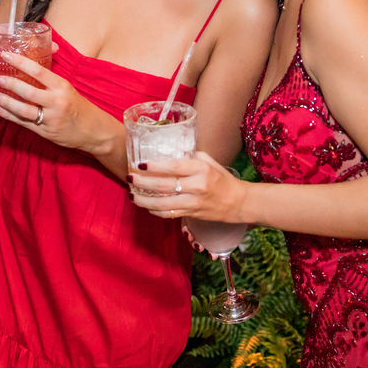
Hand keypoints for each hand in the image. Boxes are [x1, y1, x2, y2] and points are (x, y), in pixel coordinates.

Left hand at [0, 50, 91, 151]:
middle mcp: (57, 102)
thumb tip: (27, 63)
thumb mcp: (67, 88)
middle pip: (29, 92)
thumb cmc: (78, 105)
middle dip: (10, 84)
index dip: (20, 62)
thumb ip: (49, 79)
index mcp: (62, 86)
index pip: (39, 71)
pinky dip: (8, 116)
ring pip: (24, 110)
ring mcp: (50, 119)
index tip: (6, 55)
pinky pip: (23, 123)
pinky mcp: (45, 132)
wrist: (93, 131)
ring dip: (6, 102)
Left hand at [128, 152, 248, 223]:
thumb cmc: (221, 179)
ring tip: (132, 195)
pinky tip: (146, 206)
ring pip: (164, 204)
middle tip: (130, 178)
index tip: (141, 164)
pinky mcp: (191, 214)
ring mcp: (194, 202)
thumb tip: (169, 153)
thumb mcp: (209, 161)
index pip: (174, 167)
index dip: (155, 166)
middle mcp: (197, 186)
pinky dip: (155, 211)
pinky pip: (169, 214)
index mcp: (201, 169)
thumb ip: (190, 157)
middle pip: (165, 186)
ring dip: (145, 200)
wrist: (237, 202)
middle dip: (143, 183)